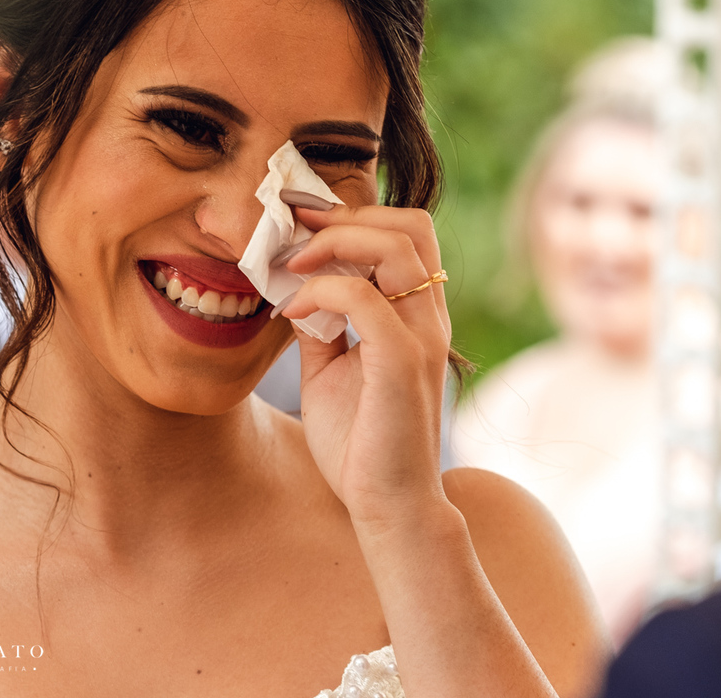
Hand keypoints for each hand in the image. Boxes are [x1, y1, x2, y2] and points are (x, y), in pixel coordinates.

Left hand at [278, 204, 451, 527]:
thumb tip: (294, 287)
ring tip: (294, 265)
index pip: (406, 233)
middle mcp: (429, 317)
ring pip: (396, 244)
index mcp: (418, 315)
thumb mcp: (331, 369)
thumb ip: (323, 324)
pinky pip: (365, 297)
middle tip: (294, 230)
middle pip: (411, 223)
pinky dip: (321, 291)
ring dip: (336, 240)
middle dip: (346, 215)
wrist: (388, 506)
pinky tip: (292, 312)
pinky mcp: (402, 362)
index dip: (353, 215)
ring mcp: (421, 336)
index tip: (299, 222)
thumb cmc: (360, 443)